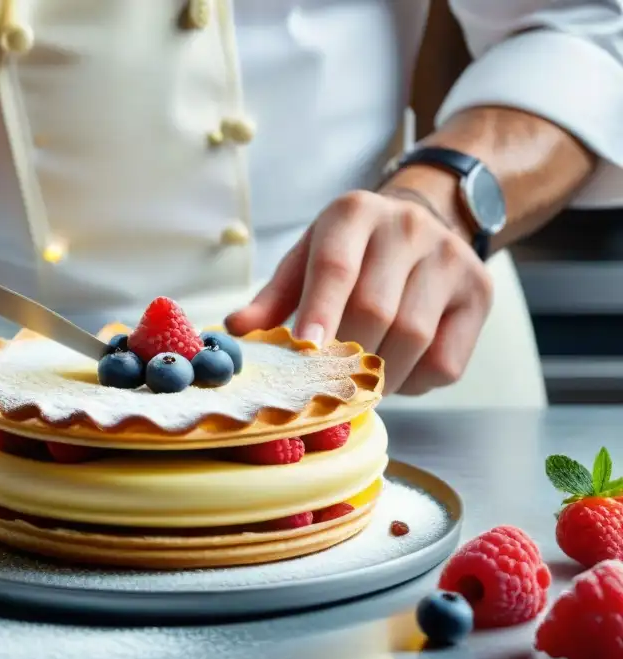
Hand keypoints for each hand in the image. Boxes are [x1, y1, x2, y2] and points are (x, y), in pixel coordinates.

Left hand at [226, 189, 493, 394]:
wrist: (426, 222)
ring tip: (357, 381)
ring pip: (413, 338)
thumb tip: (237, 330)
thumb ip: (273, 298)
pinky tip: (398, 370)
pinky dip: (415, 381)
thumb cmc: (350, 253)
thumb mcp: (305, 259)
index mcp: (353, 214)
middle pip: (376, 310)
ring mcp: (451, 258)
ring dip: (379, 375)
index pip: (336, 268)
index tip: (306, 352)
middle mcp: (407, 227)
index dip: (320, 313)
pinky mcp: (480, 292)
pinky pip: (446, 361)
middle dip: (346, 357)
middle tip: (324, 385)